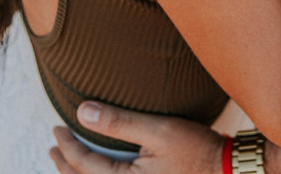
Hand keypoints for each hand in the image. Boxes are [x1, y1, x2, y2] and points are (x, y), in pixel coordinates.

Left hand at [48, 102, 222, 173]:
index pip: (83, 165)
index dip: (67, 146)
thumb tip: (83, 112)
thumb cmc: (198, 150)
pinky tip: (100, 171)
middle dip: (65, 165)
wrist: (227, 171)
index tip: (56, 128)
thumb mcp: (159, 130)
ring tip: (67, 162)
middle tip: (53, 148)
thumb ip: (120, 123)